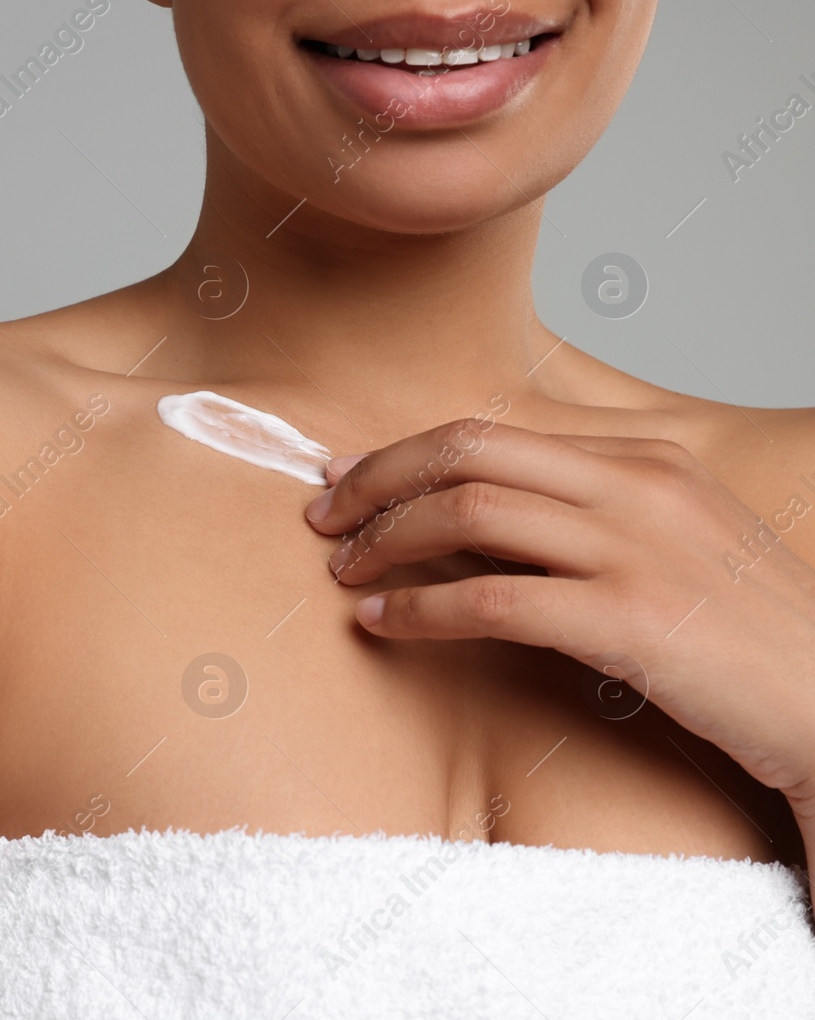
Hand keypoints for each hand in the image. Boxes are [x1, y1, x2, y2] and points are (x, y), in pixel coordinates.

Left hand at [302, 417, 814, 828]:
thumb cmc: (743, 633)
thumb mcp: (671, 541)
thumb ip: (584, 513)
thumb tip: (470, 511)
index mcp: (642, 459)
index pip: (491, 433)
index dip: (402, 453)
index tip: (346, 474)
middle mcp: (636, 487)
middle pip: (467, 452)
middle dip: (376, 479)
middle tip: (322, 515)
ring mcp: (635, 550)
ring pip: (468, 512)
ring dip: (385, 540)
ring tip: (342, 571)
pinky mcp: (629, 620)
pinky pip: (491, 599)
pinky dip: (419, 609)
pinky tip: (379, 624)